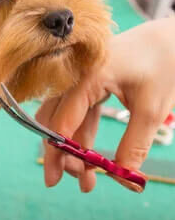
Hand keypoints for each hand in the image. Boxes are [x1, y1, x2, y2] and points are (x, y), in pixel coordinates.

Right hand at [36, 18, 174, 191]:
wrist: (169, 38)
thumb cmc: (162, 65)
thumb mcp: (151, 109)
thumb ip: (134, 146)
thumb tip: (124, 179)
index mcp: (87, 77)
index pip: (63, 120)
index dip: (60, 150)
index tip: (57, 176)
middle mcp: (75, 77)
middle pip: (55, 119)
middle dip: (60, 152)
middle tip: (66, 182)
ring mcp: (79, 79)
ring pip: (64, 118)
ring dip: (71, 147)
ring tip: (84, 179)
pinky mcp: (87, 83)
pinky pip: (77, 112)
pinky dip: (81, 134)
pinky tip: (87, 156)